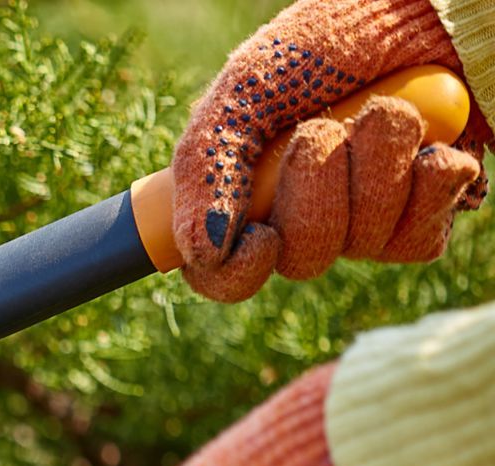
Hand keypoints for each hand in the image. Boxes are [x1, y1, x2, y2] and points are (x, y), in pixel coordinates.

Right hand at [175, 0, 488, 301]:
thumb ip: (208, 164)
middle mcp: (306, 215)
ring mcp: (368, 219)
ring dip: (375, 167)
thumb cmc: (330, 36)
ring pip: (361, 244)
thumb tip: (200, 250)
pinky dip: (426, 182)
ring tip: (384, 112)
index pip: (225, 275)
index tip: (260, 236)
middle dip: (316, 188)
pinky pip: (417, 239)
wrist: (427, 8)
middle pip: (301, 259)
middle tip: (323, 129)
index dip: (237, 272)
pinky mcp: (426, 213)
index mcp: (249, 194)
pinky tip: (429, 144)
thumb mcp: (248, 85)